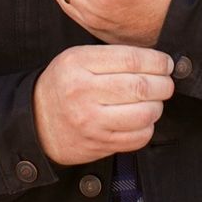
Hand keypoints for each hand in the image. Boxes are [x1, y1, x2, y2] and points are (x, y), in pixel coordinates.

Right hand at [32, 43, 175, 165]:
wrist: (34, 123)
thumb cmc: (63, 87)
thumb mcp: (77, 59)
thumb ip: (113, 57)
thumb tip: (157, 61)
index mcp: (78, 64)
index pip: (131, 59)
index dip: (157, 61)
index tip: (166, 64)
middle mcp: (83, 93)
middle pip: (142, 87)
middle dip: (164, 84)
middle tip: (165, 83)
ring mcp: (90, 122)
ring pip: (145, 114)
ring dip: (157, 106)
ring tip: (153, 102)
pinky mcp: (98, 144)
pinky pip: (138, 137)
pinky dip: (148, 127)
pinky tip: (141, 120)